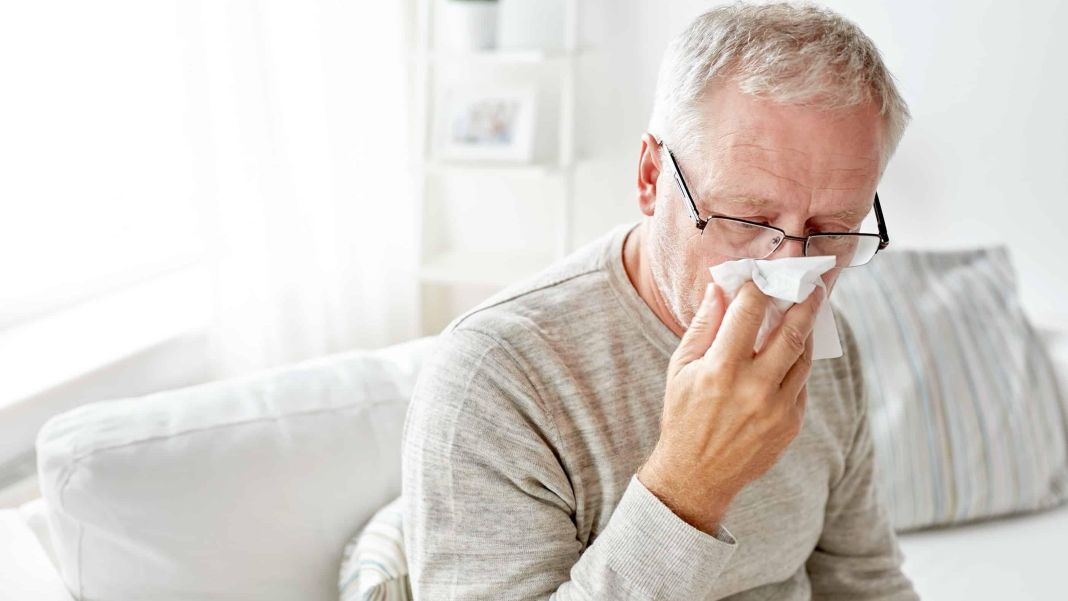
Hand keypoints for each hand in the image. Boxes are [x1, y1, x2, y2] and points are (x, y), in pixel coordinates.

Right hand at [636, 279, 823, 534]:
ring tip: (805, 316)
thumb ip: (703, 326)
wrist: (696, 475)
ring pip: (803, 359)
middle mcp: (754, 388)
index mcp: (721, 370)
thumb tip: (719, 289)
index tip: (762, 277)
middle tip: (811, 286)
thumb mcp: (680, 368)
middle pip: (792, 333)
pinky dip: (796, 366)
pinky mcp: (791, 425)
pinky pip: (801, 386)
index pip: (749, 313)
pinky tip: (788, 356)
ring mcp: (777, 409)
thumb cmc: (683, 416)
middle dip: (804, 304)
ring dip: (805, 334)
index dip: (758, 289)